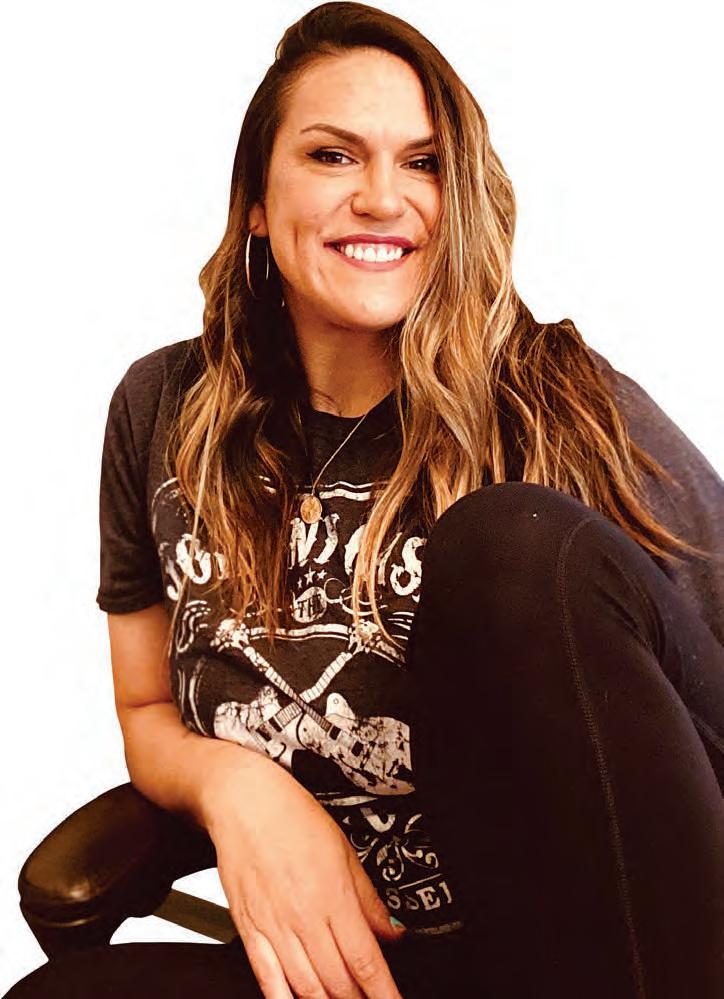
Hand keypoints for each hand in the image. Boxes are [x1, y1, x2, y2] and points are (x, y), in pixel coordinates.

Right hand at [202, 752, 406, 997]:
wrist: (243, 801)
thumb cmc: (293, 816)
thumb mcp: (344, 849)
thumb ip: (368, 898)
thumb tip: (393, 932)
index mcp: (334, 895)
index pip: (365, 959)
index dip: (383, 991)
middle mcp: (304, 917)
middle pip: (337, 982)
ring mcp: (274, 926)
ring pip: (305, 988)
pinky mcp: (248, 928)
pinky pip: (267, 979)